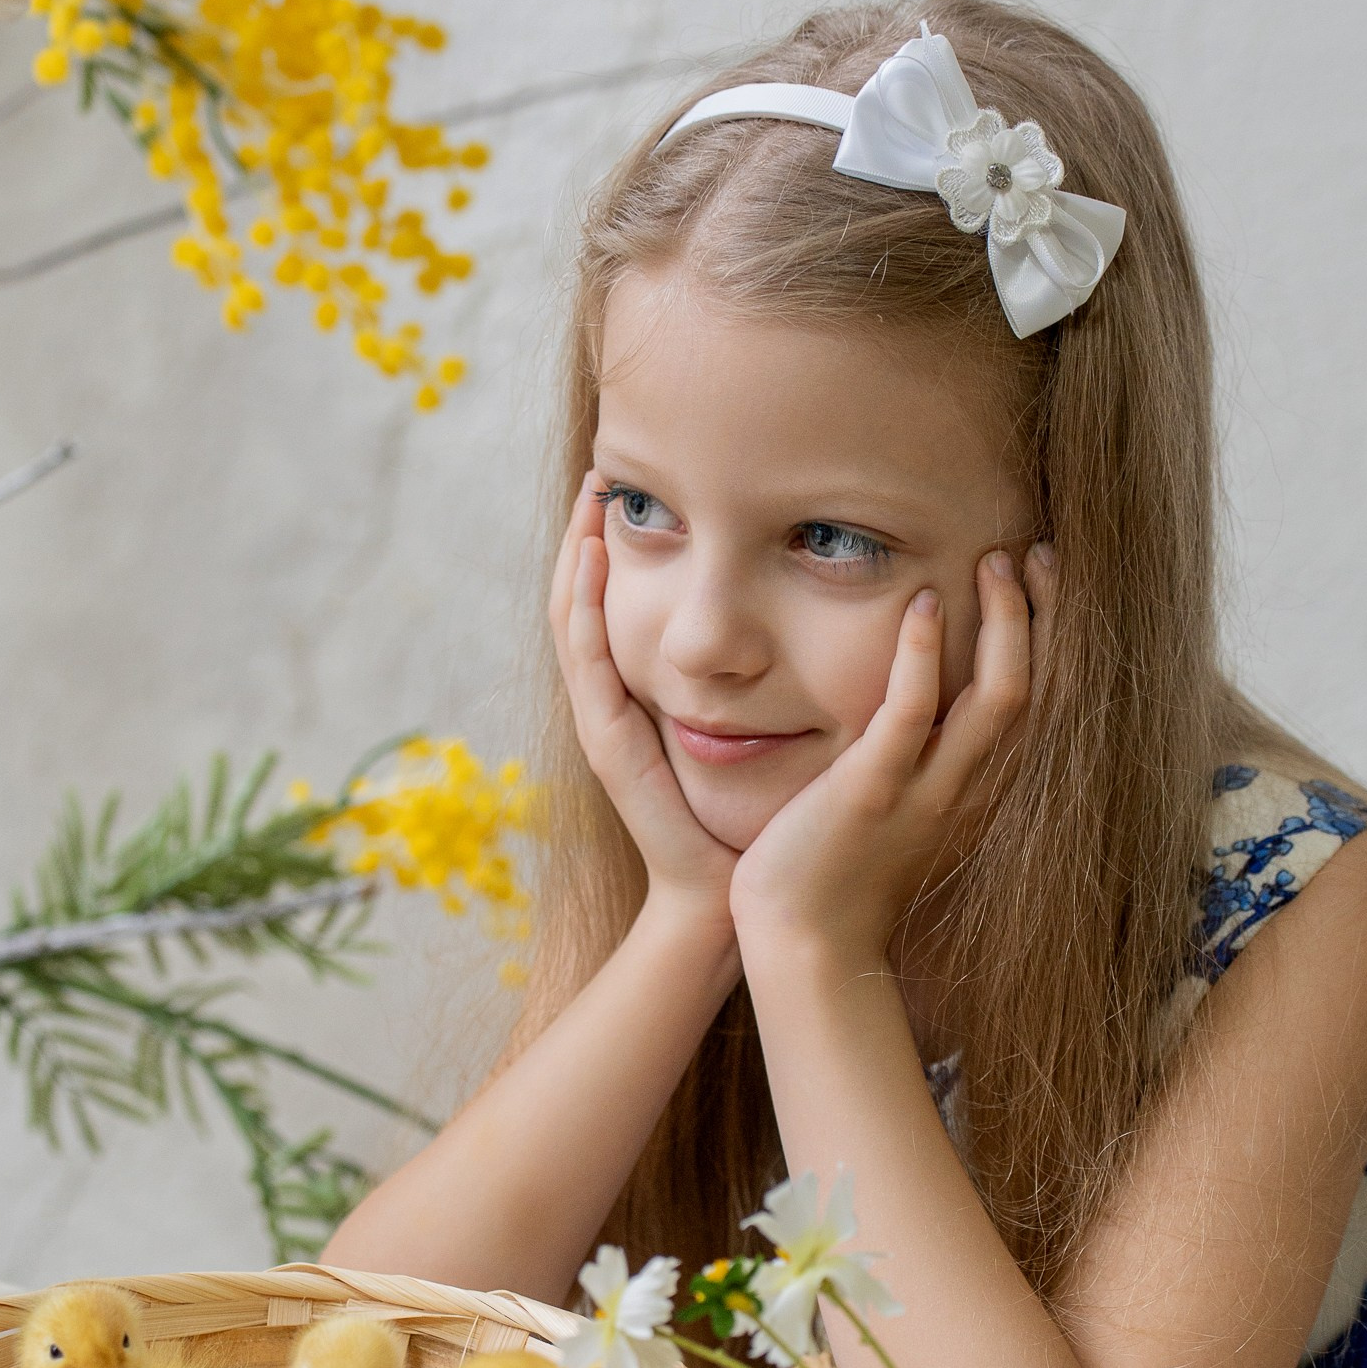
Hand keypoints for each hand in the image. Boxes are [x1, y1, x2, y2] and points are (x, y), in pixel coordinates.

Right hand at [548, 471, 738, 926]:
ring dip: (573, 557)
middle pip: (582, 603)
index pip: (615, 607)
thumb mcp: (750, 731)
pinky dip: (582, 608)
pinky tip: (587, 561)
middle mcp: (612, 705)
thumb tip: (793, 626)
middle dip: (585, 536)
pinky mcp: (607, 742)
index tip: (631, 486)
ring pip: (572, 622)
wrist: (723, 896)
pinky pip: (585, 662)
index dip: (614, 550)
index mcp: (640, 698)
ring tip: (588, 499)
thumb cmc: (746, 819)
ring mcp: (602, 722)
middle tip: (599, 471)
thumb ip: (753, 683)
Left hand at [729, 545, 1047, 965]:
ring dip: (1005, 621)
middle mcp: (973, 791)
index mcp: (984, 792)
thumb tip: (930, 703)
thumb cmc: (843, 876)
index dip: (1053, 636)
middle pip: (1042, 689)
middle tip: (1037, 551)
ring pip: (1000, 696)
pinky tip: (922, 606)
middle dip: (1047, 615)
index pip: (1043, 701)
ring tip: (995, 560)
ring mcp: (928, 792)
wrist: (807, 945)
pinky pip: (912, 715)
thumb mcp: (906, 811)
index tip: (1044, 579)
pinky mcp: (873, 793)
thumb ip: (928, 759)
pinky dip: (922, 655)